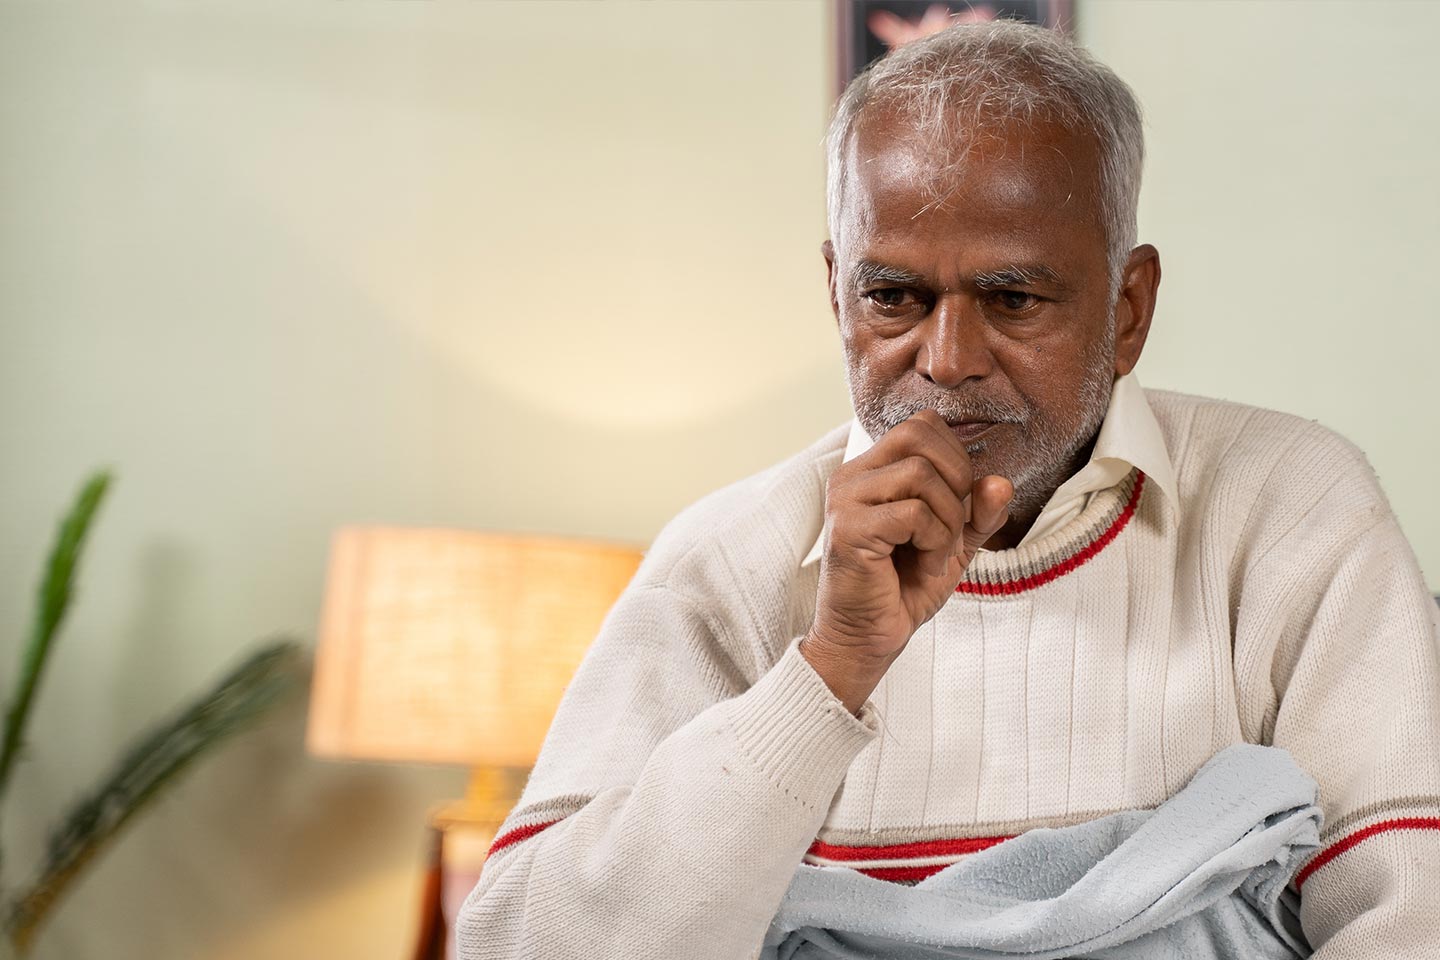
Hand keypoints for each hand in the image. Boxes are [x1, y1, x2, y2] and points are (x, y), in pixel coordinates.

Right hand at [801, 410, 1012, 712]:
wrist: (869, 638)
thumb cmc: (904, 588)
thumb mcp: (955, 541)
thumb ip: (979, 511)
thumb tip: (1001, 481)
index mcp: (871, 470)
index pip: (922, 425)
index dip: (955, 458)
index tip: (955, 505)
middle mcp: (851, 476)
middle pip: (919, 435)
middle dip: (956, 479)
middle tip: (952, 526)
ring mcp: (845, 500)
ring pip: (920, 474)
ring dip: (948, 519)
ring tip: (936, 554)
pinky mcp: (848, 529)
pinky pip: (913, 513)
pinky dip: (935, 541)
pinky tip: (924, 566)